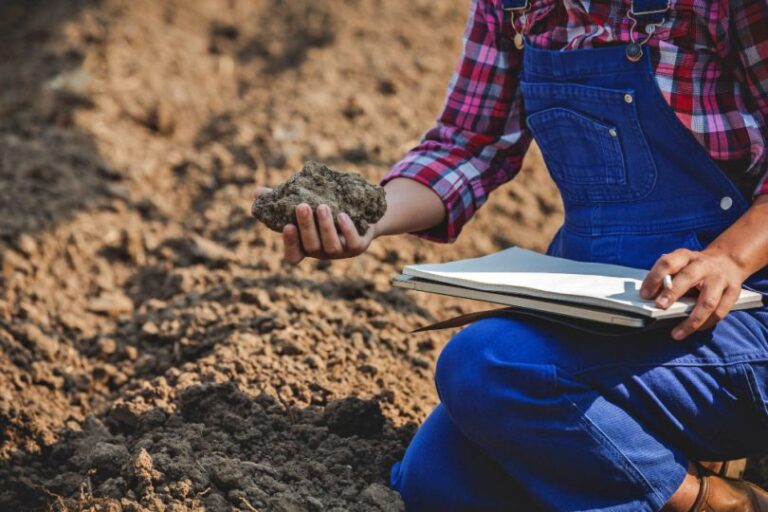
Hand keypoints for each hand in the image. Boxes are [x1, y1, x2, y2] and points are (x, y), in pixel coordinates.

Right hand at [253, 187, 374, 264]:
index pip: (294, 255)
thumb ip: (281, 201)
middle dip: (306, 227)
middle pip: (311, 246)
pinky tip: (342, 215)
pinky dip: (347, 229)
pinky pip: (353, 242)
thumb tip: (256, 193)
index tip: (286, 226)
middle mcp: (322, 252)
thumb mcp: (304, 204)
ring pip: (331, 246)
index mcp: (306, 246)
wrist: (362, 213)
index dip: (290, 244)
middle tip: (302, 206)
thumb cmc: (326, 209)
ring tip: (322, 206)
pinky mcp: (358, 246)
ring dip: (325, 227)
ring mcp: (341, 251)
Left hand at [640, 248, 747, 339]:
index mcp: (685, 257)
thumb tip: (650, 299)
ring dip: (691, 319)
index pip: (668, 263)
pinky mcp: (733, 292)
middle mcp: (704, 266)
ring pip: (707, 301)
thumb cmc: (695, 268)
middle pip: (688, 277)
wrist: (727, 262)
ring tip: (676, 333)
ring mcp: (720, 279)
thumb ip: (666, 278)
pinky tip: (694, 330)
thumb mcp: (679, 266)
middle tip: (660, 306)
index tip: (644, 294)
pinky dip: (706, 323)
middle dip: (672, 293)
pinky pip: (720, 312)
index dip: (655, 278)